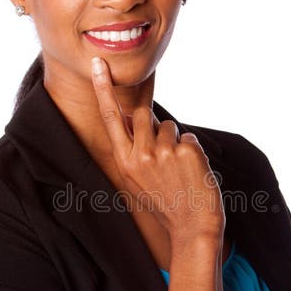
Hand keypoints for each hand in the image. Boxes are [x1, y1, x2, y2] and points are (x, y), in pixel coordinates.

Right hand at [90, 57, 224, 242]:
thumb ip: (134, 151)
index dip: (103, 88)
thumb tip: (136, 119)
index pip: (110, 117)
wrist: (192, 226)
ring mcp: (163, 152)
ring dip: (175, 142)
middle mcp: (140, 154)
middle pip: (142, 114)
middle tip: (163, 153)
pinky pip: (188, 137)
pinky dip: (192, 152)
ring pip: (168, 126)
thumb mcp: (138, 181)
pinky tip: (192, 173)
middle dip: (153, 125)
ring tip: (179, 171)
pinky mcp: (185, 150)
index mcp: (124, 162)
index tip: (98, 63)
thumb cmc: (166, 203)